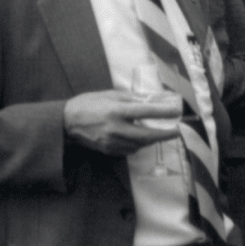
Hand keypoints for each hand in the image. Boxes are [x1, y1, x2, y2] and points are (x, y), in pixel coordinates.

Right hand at [63, 89, 181, 155]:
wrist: (67, 121)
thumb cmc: (90, 103)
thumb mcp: (111, 95)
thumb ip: (132, 98)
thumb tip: (152, 100)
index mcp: (117, 110)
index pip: (146, 111)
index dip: (164, 112)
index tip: (177, 112)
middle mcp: (116, 128)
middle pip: (147, 135)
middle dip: (164, 134)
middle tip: (176, 131)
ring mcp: (112, 142)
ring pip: (140, 144)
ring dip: (151, 139)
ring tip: (159, 133)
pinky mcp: (109, 150)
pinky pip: (130, 150)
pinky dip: (138, 144)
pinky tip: (139, 138)